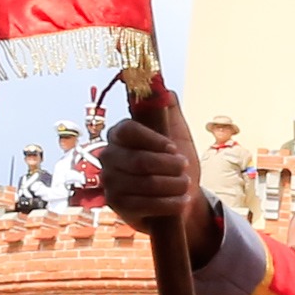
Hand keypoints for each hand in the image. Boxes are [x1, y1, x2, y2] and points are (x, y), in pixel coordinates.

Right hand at [97, 96, 214, 261]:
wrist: (181, 199)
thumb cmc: (176, 164)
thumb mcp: (177, 133)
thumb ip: (169, 109)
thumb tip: (165, 89)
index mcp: (120, 135)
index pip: (128, 130)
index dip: (153, 140)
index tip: (173, 147)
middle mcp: (109, 156)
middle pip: (139, 160)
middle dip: (171, 166)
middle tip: (185, 168)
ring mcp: (110, 182)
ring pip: (145, 183)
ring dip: (174, 186)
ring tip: (185, 185)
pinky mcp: (117, 205)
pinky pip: (145, 204)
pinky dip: (170, 203)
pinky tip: (181, 201)